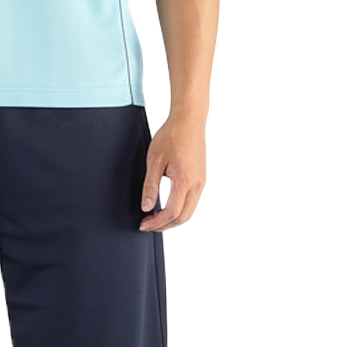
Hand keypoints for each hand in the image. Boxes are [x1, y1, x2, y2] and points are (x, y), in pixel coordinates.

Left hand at [139, 116, 206, 231]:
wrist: (189, 120)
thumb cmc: (172, 135)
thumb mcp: (154, 160)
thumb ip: (150, 186)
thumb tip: (146, 206)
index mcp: (184, 180)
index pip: (172, 212)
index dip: (156, 223)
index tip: (144, 224)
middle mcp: (197, 184)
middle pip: (183, 217)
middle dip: (164, 226)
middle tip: (148, 225)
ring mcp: (202, 182)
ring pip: (190, 212)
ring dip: (173, 219)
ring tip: (156, 218)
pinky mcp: (202, 178)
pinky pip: (193, 202)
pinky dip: (180, 210)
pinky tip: (168, 207)